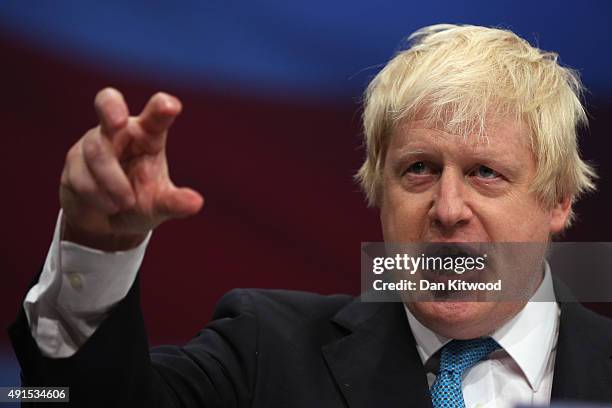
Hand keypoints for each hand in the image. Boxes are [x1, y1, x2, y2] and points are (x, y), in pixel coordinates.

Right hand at [59, 88, 203, 250]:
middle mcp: (120, 131)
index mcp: (148, 135)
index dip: (161, 108)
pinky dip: (97, 198)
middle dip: (111, 109)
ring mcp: (93, 142)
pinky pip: (81, 177)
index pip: (156, 115)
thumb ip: (175, 202)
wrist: (106, 224)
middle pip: (108, 102)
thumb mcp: (159, 206)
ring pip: (97, 153)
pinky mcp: (73, 160)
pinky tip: (106, 206)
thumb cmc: (139, 204)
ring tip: (124, 204)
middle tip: (119, 122)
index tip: (170, 106)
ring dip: (113, 185)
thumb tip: (197, 203)